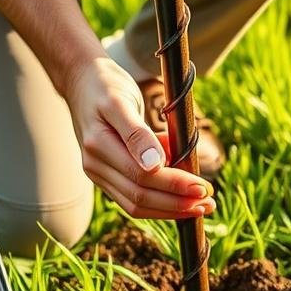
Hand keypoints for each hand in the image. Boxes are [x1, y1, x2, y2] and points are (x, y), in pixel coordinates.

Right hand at [64, 58, 215, 219]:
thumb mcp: (121, 100)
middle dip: (177, 203)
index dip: (174, 185)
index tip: (203, 186)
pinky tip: (181, 196)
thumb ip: (137, 133)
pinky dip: (158, 201)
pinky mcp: (106, 176)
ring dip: (170, 209)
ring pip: (136, 204)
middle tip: (209, 202)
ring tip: (200, 206)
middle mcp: (95, 165)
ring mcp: (98, 173)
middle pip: (139, 197)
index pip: (141, 177)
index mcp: (98, 146)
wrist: (81, 81)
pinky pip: (132, 198)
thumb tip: (155, 165)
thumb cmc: (104, 86)